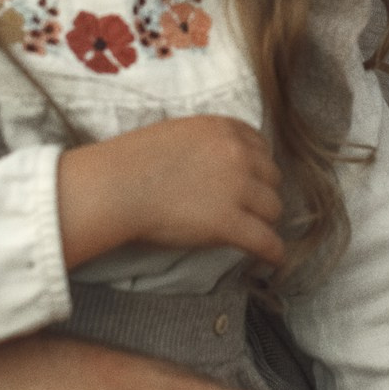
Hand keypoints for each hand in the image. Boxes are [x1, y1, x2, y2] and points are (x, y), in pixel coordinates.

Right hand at [59, 115, 285, 269]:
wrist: (115, 186)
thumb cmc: (131, 163)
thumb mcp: (178, 134)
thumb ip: (206, 142)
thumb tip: (216, 160)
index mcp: (223, 129)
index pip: (261, 146)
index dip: (258, 167)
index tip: (253, 181)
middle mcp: (237, 154)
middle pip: (271, 178)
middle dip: (262, 193)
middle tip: (248, 209)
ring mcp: (236, 188)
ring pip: (273, 209)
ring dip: (265, 221)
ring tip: (255, 233)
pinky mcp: (229, 223)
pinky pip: (266, 241)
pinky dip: (273, 253)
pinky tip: (272, 260)